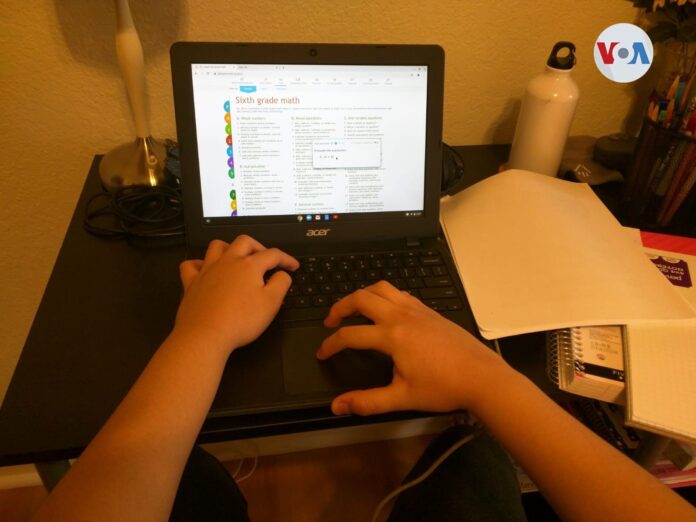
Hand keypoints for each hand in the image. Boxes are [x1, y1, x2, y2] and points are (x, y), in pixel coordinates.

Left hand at [174, 235, 298, 353]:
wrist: (205, 335)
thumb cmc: (239, 320)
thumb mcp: (271, 303)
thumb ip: (281, 284)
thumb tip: (283, 274)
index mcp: (249, 266)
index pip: (272, 254)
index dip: (286, 259)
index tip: (292, 266)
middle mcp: (228, 262)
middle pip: (245, 242)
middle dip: (259, 246)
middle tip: (266, 258)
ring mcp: (208, 271)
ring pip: (217, 246)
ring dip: (229, 247)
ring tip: (237, 257)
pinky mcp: (192, 283)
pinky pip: (191, 265)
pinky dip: (198, 263)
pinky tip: (205, 269)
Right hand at [317, 281, 511, 415]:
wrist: (482, 377)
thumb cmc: (444, 387)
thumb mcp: (402, 398)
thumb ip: (367, 401)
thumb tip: (338, 406)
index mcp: (392, 336)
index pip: (350, 335)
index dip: (331, 344)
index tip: (322, 353)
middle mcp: (402, 315)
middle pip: (361, 298)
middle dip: (340, 307)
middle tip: (331, 321)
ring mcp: (417, 310)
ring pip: (381, 288)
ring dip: (362, 294)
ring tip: (353, 308)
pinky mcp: (429, 311)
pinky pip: (399, 293)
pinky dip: (384, 296)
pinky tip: (385, 310)